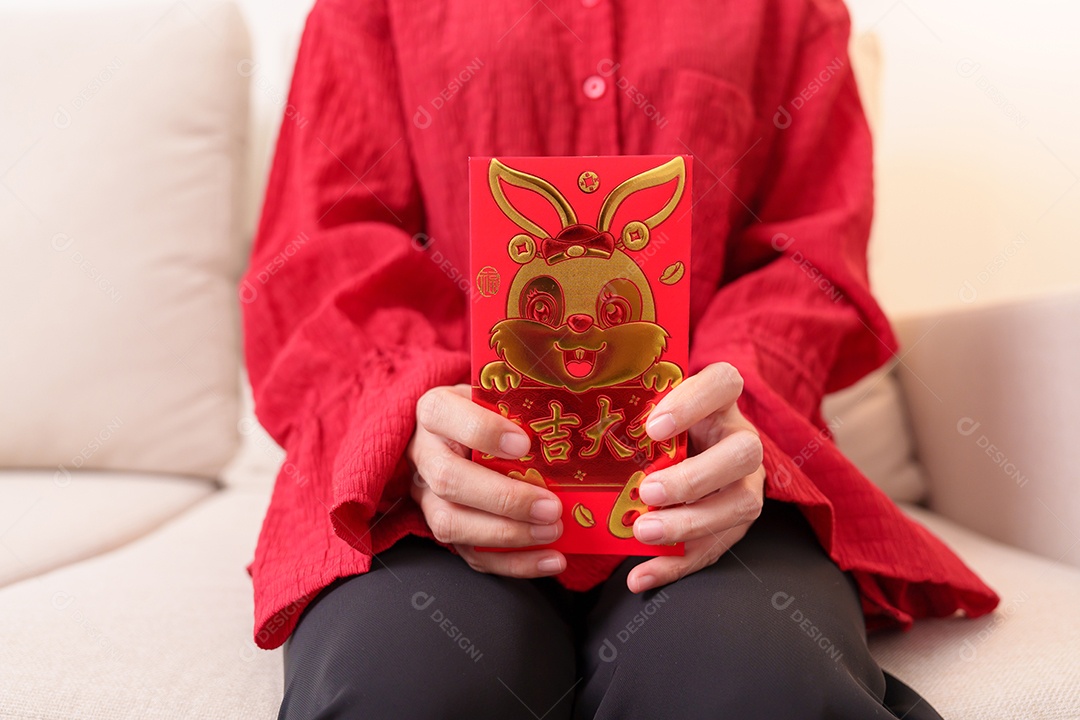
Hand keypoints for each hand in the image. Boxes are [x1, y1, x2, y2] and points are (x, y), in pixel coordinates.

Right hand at [407, 384, 566, 577]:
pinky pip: (471, 554)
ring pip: (451, 523)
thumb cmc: (488, 412)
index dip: (483, 431)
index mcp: (435, 411)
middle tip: (550, 506)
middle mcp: (424, 454)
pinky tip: (550, 559)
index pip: (444, 415)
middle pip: (449, 480)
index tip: (523, 443)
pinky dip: (515, 563)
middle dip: (503, 498)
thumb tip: (568, 423)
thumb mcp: (498, 396)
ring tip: (552, 531)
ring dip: (507, 534)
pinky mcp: (444, 528)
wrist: (462, 434)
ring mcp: (427, 495)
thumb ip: (519, 406)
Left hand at [628, 362, 765, 592]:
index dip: (693, 402)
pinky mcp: (737, 522)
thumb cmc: (662, 430)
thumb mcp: (654, 414)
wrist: (693, 454)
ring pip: (740, 505)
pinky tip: (641, 575)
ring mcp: (746, 483)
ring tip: (643, 533)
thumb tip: (579, 420)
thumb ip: (633, 416)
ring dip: (689, 523)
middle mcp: (741, 440)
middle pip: (742, 453)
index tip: (653, 427)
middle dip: (694, 477)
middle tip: (648, 491)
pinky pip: (714, 548)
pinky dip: (675, 565)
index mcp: (719, 402)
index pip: (724, 383)